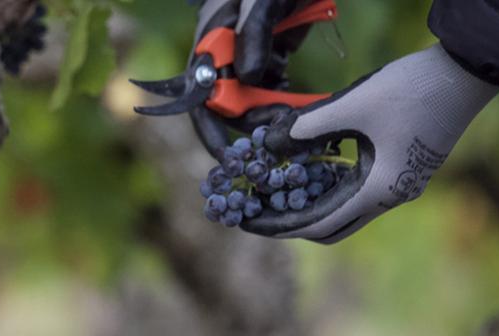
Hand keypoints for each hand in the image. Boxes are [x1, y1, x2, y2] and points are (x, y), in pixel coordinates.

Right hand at [191, 0, 308, 156]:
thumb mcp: (263, 0)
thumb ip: (254, 33)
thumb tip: (248, 78)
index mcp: (210, 41)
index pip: (200, 94)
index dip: (211, 128)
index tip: (227, 156)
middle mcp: (224, 54)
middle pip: (226, 104)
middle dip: (251, 122)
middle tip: (282, 128)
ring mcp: (247, 56)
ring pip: (251, 101)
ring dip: (270, 113)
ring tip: (295, 113)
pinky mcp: (269, 56)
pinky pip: (271, 89)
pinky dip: (284, 100)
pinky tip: (298, 99)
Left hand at [241, 44, 498, 242]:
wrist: (467, 72)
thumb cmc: (413, 88)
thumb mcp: (353, 105)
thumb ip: (308, 127)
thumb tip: (266, 143)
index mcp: (379, 191)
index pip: (320, 224)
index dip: (282, 226)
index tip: (251, 224)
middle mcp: (390, 196)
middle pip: (332, 225)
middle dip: (292, 221)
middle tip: (258, 212)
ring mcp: (399, 184)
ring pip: (346, 208)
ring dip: (312, 203)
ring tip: (275, 193)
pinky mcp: (402, 168)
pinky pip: (358, 189)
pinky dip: (330, 186)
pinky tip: (309, 171)